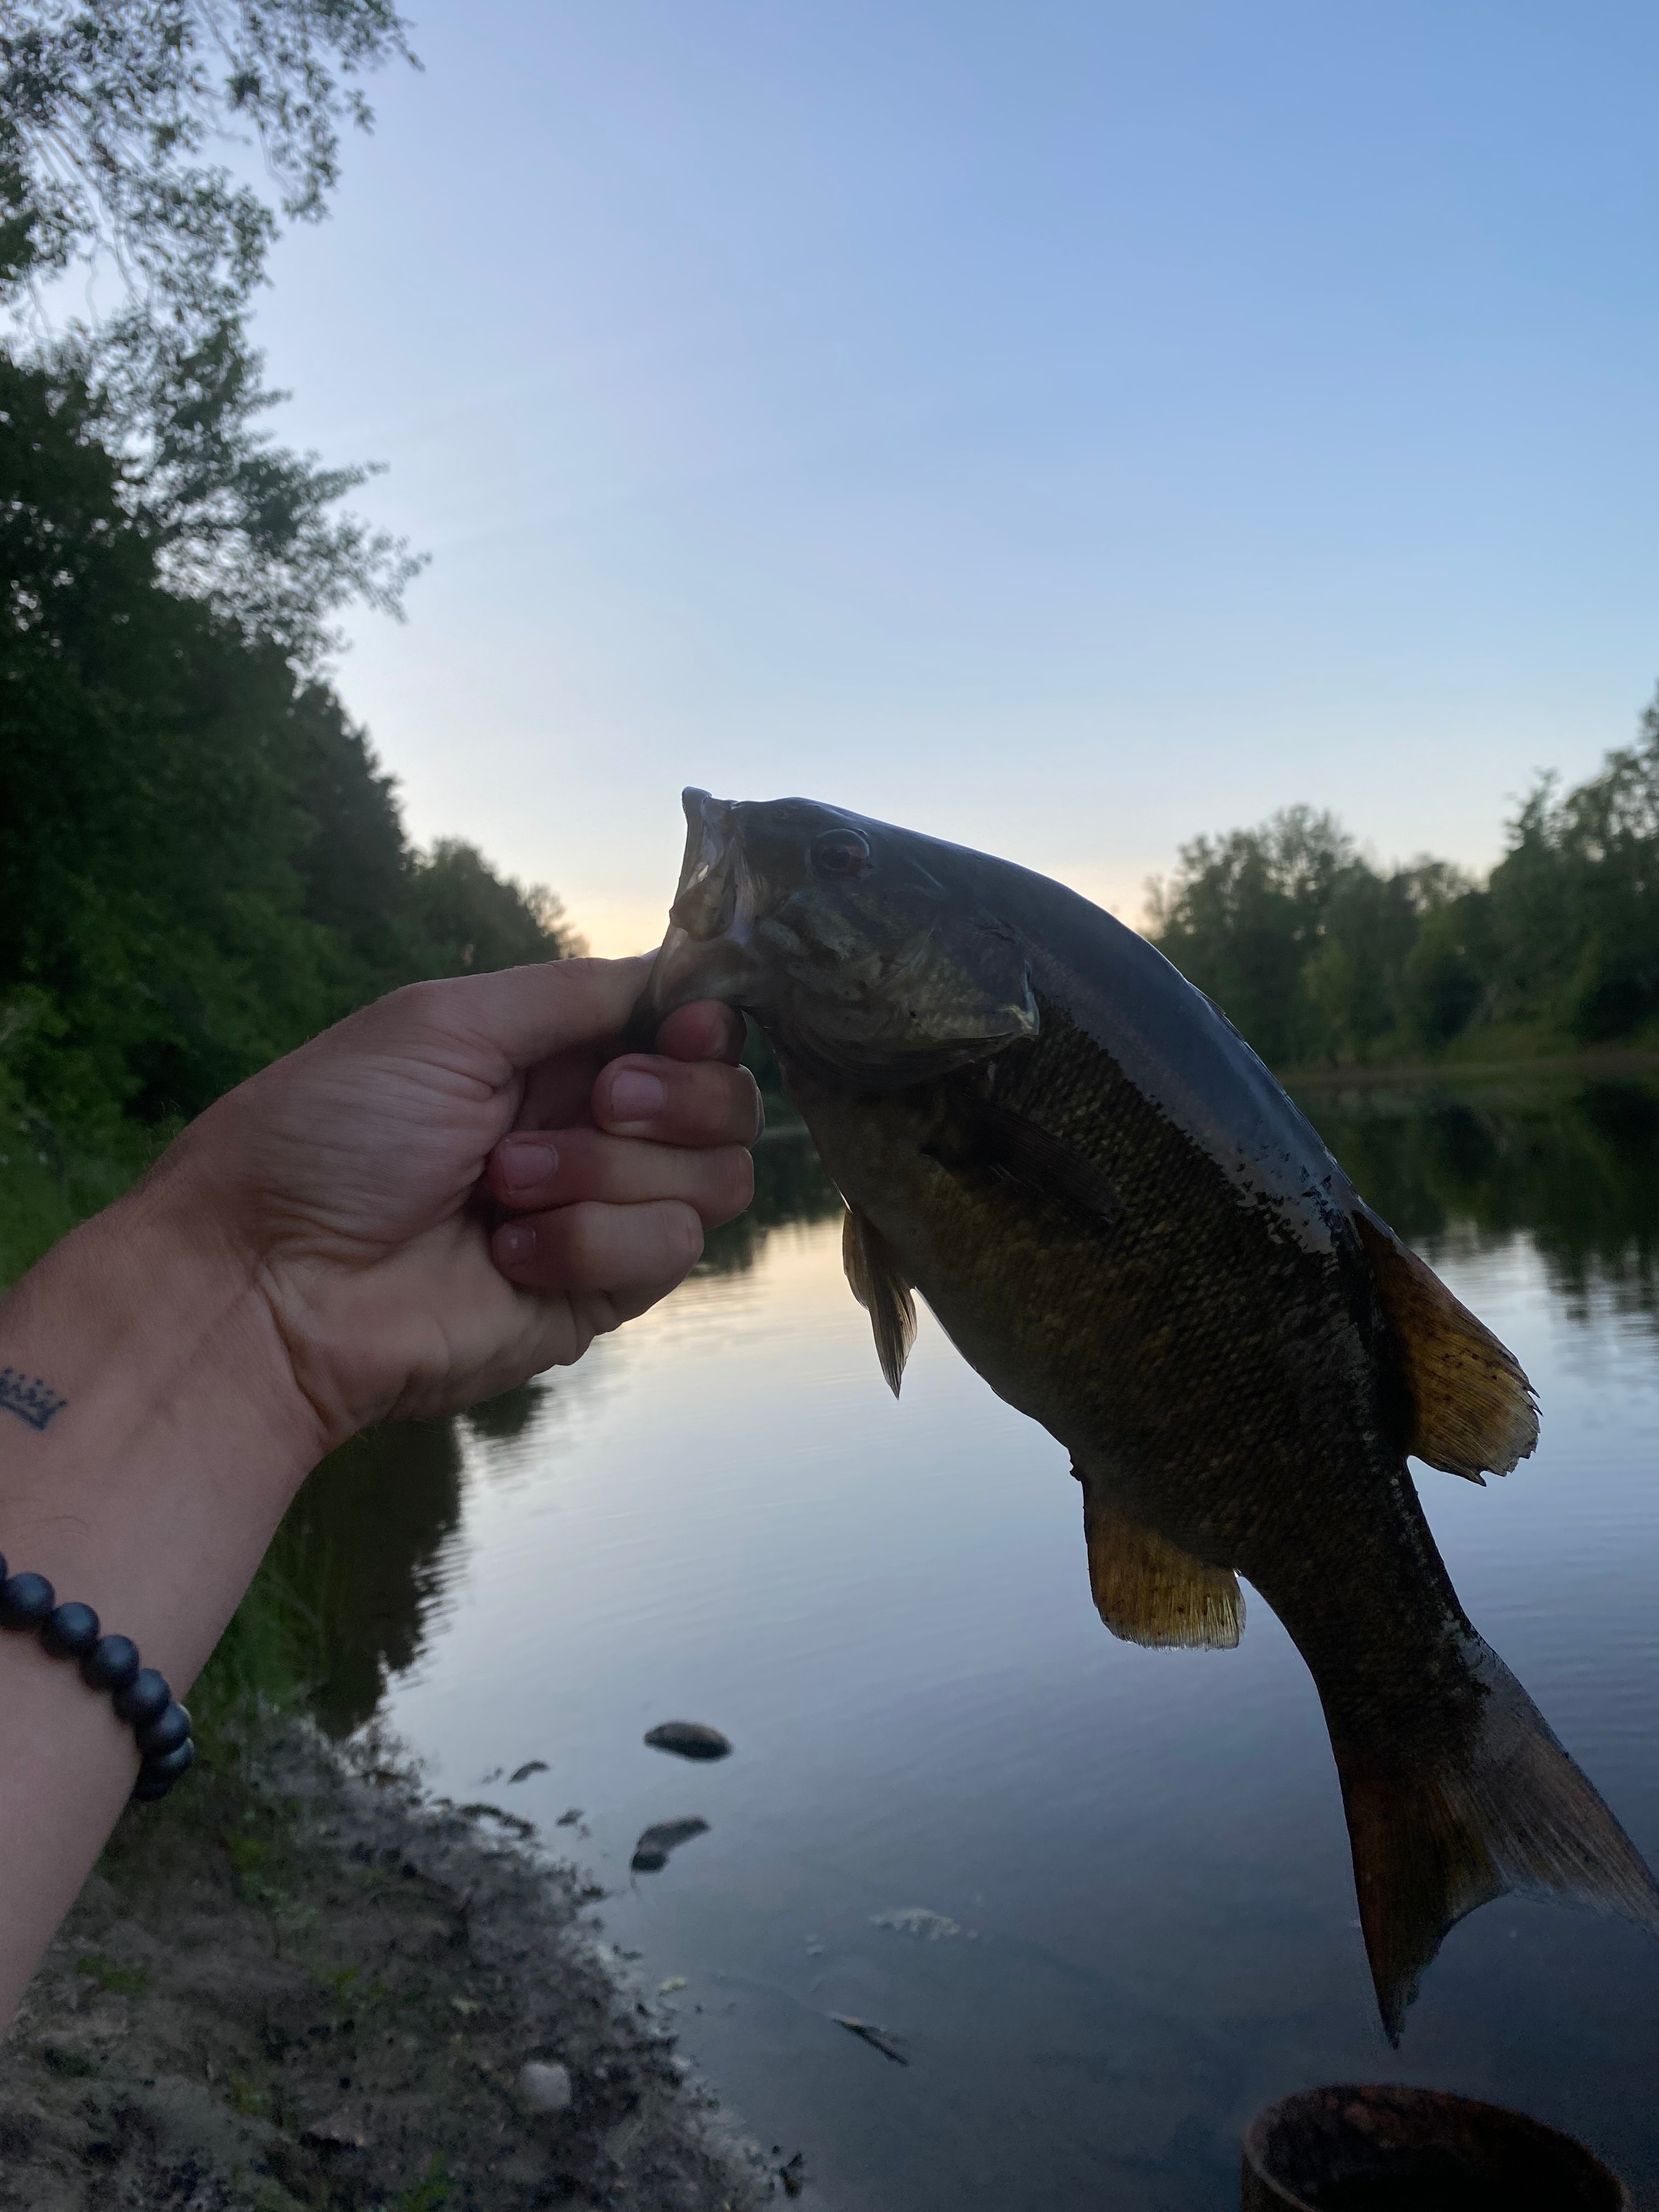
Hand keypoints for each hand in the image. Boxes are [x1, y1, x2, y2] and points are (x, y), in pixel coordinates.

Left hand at [158, 957, 760, 1448]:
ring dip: (607, 1172)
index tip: (684, 1028)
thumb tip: (681, 969)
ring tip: (505, 1185)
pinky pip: (668, 1251)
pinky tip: (505, 1251)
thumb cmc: (330, 1137)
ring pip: (715, 1179)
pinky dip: (588, 1241)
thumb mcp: (445, 1023)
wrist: (270, 1282)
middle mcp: (592, 1129)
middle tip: (600, 1103)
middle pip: (728, 1103)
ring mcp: (602, 1214)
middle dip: (677, 1097)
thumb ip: (575, 993)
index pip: (688, 1029)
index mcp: (553, 1054)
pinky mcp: (601, 1295)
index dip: (707, 1026)